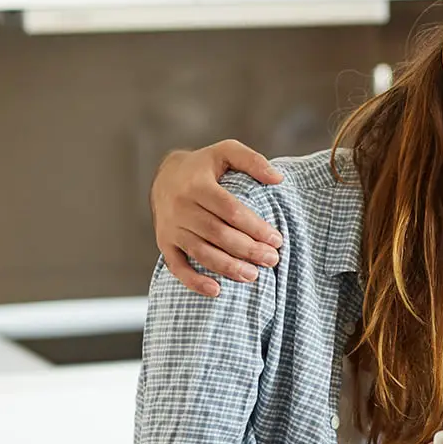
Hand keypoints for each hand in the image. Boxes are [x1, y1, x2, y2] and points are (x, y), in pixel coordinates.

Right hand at [149, 140, 284, 295]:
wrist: (164, 177)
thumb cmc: (203, 167)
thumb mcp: (225, 152)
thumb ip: (252, 161)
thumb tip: (278, 179)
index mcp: (197, 185)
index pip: (230, 210)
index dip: (255, 227)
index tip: (276, 239)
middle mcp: (181, 207)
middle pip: (218, 234)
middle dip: (247, 250)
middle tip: (272, 260)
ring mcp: (171, 228)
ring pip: (201, 252)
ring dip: (228, 267)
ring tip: (253, 276)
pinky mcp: (165, 243)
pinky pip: (177, 267)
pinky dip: (195, 282)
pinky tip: (217, 290)